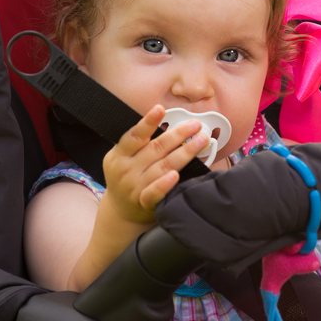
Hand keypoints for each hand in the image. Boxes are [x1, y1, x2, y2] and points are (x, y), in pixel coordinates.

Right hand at [100, 104, 207, 227]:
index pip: (135, 135)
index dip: (148, 122)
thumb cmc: (128, 177)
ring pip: (162, 166)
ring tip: (200, 141)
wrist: (120, 211)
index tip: (160, 109)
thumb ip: (142, 143)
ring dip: (184, 152)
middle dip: (178, 134)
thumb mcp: (125, 157)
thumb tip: (171, 125)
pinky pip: (154, 193)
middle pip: (156, 148)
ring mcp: (134, 187)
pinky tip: (175, 175)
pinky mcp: (142, 202)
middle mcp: (126, 169)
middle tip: (195, 124)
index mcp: (120, 154)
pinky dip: (164, 184)